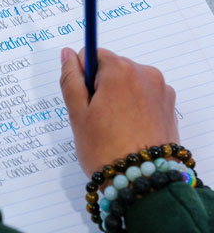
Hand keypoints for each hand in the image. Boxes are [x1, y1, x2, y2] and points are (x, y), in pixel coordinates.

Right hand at [59, 47, 178, 176]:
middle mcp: (145, 74)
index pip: (92, 55)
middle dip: (100, 87)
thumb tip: (67, 54)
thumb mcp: (78, 113)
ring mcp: (161, 90)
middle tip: (96, 119)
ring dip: (117, 97)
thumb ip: (70, 78)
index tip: (84, 101)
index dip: (82, 77)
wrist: (142, 183)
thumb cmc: (105, 149)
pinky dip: (133, 107)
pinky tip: (128, 130)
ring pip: (127, 83)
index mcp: (121, 70)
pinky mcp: (169, 106)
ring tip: (113, 128)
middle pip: (112, 68)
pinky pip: (143, 96)